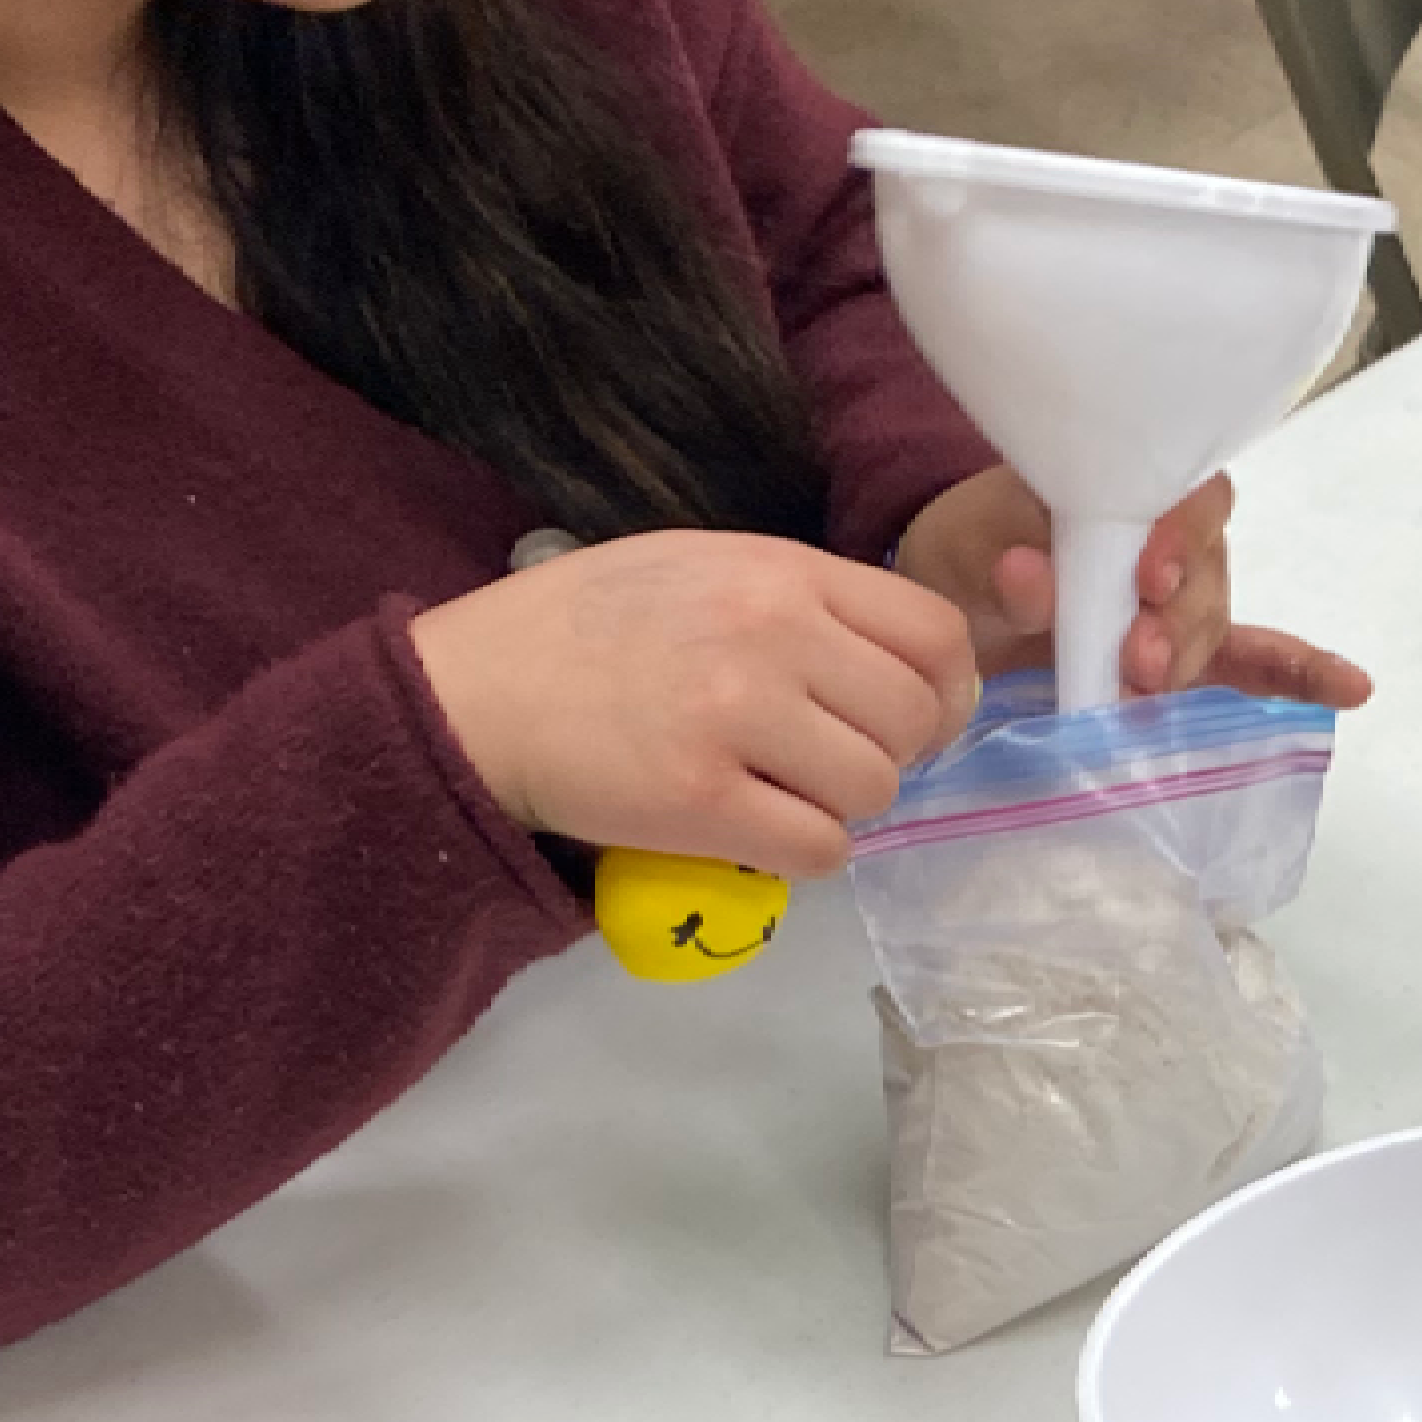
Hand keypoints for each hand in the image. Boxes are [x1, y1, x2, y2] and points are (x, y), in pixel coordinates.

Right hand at [407, 527, 976, 874]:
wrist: (477, 690)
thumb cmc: (586, 625)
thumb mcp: (703, 566)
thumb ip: (801, 600)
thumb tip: (897, 664)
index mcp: (782, 572)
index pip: (936, 633)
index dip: (944, 689)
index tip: (912, 718)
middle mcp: (773, 635)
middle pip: (916, 719)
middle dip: (890, 754)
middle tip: (832, 763)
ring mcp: (738, 718)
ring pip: (874, 790)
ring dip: (841, 807)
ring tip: (784, 794)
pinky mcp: (701, 801)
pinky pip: (818, 849)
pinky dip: (804, 855)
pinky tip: (758, 833)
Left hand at [892, 466, 1371, 706]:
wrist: (958, 597)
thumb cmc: (972, 549)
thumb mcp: (966, 545)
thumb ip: (999, 558)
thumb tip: (1029, 573)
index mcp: (1127, 485)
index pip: (1188, 495)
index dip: (1183, 535)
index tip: (1150, 577)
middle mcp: (1169, 537)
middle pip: (1209, 570)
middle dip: (1178, 620)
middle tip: (1134, 659)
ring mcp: (1180, 599)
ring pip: (1213, 624)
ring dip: (1186, 658)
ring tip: (1142, 688)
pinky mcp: (1180, 654)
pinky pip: (1254, 660)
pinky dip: (1301, 674)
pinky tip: (1351, 688)